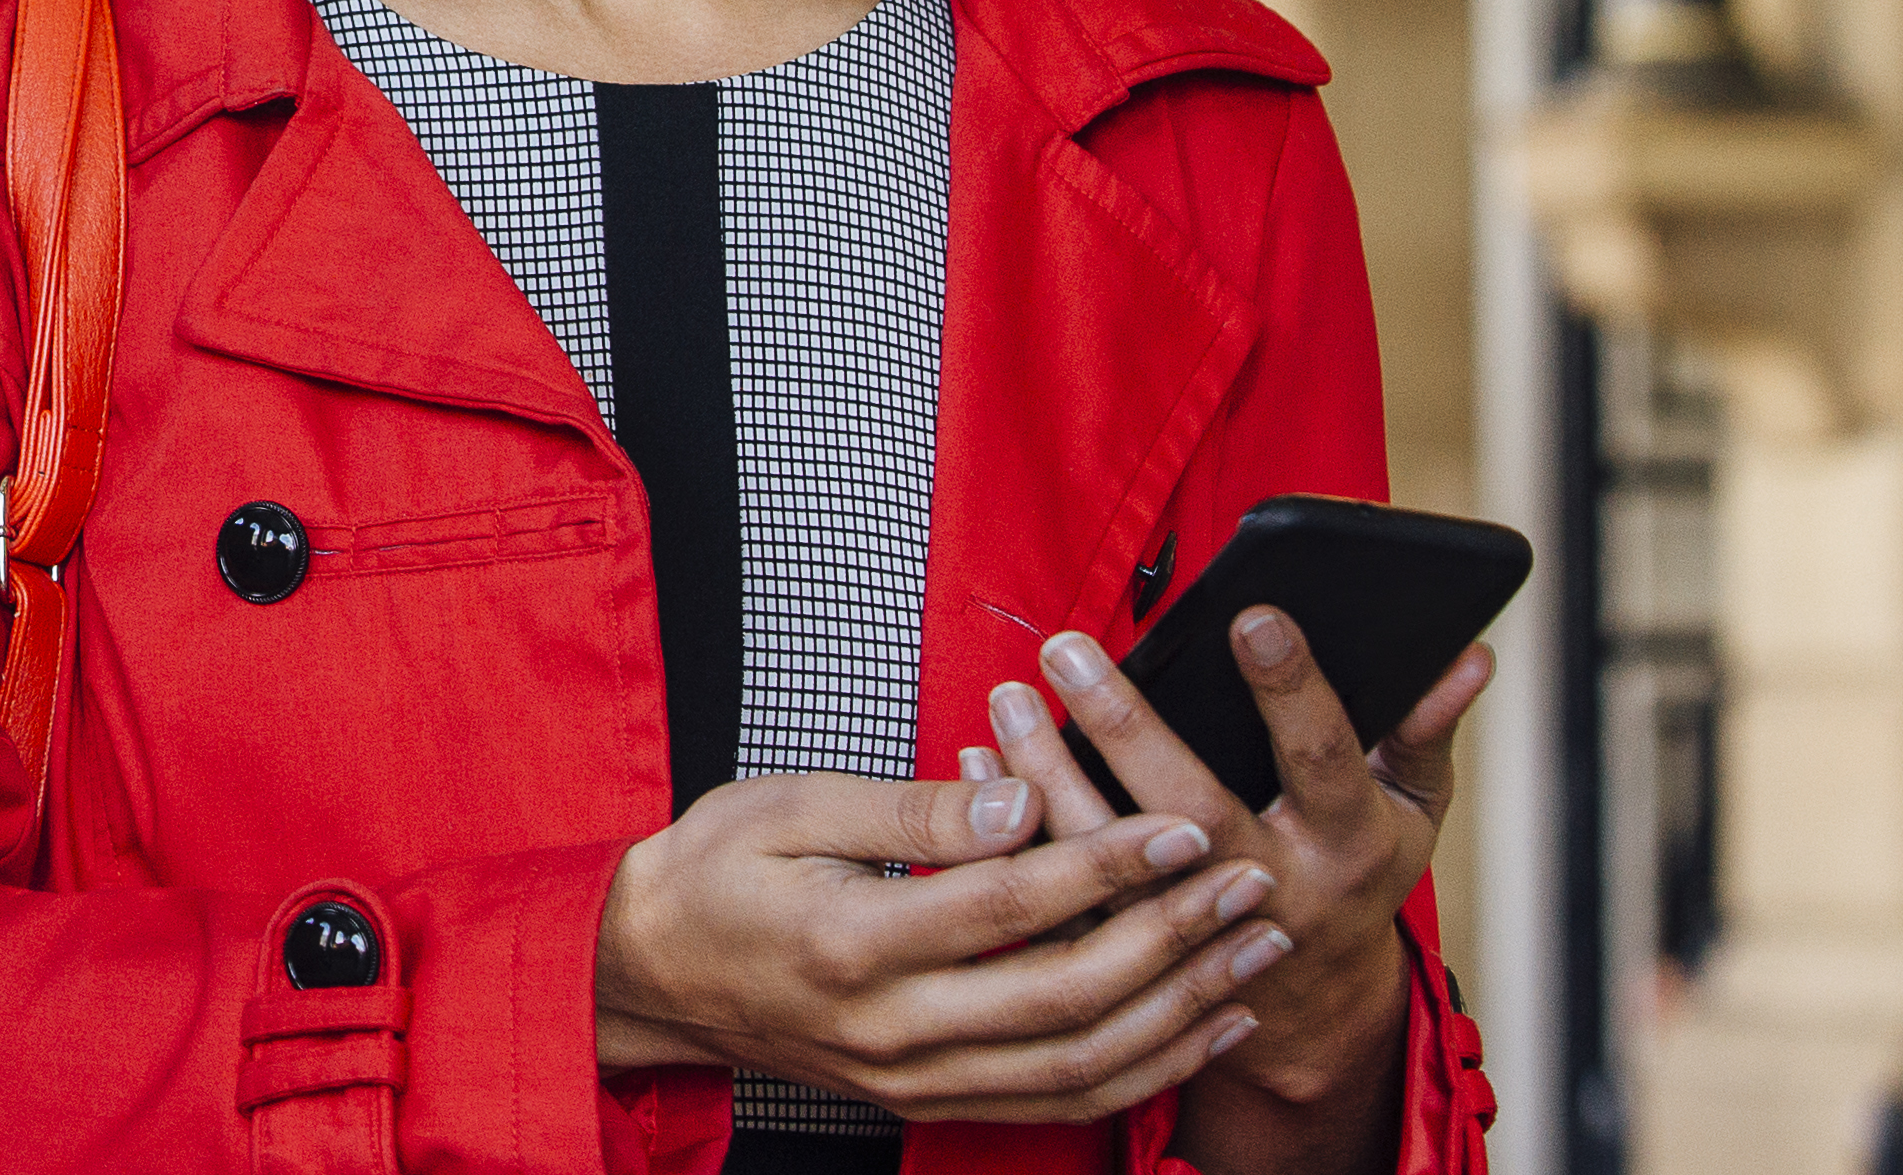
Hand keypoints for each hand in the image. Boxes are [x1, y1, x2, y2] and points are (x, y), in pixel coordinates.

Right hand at [592, 767, 1293, 1121]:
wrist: (648, 972)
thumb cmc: (713, 872)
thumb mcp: (790, 805)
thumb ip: (912, 807)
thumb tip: (1021, 799)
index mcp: (852, 941)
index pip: (1009, 905)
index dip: (1107, 865)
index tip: (1181, 828)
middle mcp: (891, 1028)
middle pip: (1066, 998)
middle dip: (1172, 940)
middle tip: (1247, 884)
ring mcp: (912, 1079)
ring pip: (1078, 1067)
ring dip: (1180, 1012)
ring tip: (1254, 953)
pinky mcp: (927, 1100)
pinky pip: (1056, 1103)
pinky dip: (1142, 1071)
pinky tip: (1198, 1025)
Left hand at [986, 617, 1492, 1174]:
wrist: (1312, 1010)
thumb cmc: (1356, 877)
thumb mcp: (1409, 812)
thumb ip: (1424, 731)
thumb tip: (1466, 653)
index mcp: (1344, 846)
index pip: (1324, 759)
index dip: (1293, 691)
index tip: (1253, 613)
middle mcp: (1266, 890)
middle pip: (1189, 810)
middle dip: (1125, 724)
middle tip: (1067, 647)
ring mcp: (1191, 932)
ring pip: (1107, 859)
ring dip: (1047, 774)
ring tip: (1008, 695)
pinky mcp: (1127, 957)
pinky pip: (1056, 896)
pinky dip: (1010, 831)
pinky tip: (974, 766)